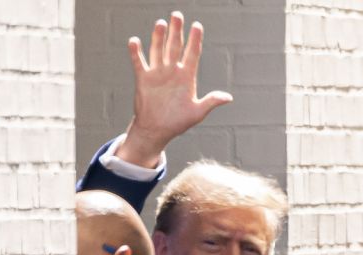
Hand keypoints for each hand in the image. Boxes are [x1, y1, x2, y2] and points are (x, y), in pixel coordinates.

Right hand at [115, 12, 232, 168]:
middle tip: (177, 15)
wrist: (156, 130)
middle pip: (175, 46)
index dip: (195, 40)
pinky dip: (136, 53)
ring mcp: (158, 73)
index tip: (197, 26)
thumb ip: (211, 102)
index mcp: (187, 77)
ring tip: (161, 23)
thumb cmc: (178, 122)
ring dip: (158, 37)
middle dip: (177, 31)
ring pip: (158, 50)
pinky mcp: (143, 79)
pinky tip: (134, 41)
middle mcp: (172, 71)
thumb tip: (228, 98)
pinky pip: (139, 63)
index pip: (192, 54)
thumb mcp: (197, 113)